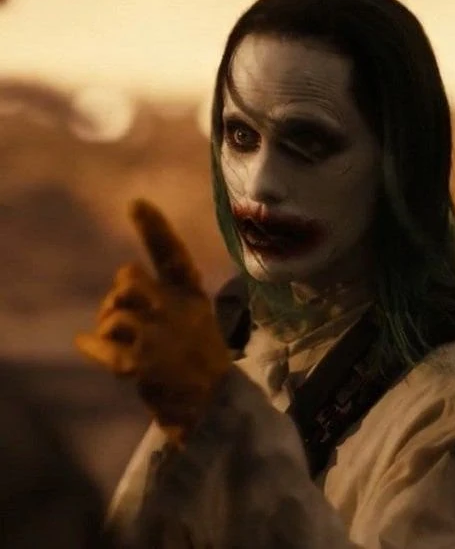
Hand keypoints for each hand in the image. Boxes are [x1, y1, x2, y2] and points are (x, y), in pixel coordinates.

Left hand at [75, 199, 231, 445]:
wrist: (211, 407)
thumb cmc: (197, 360)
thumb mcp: (192, 318)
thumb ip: (163, 296)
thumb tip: (124, 278)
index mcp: (191, 297)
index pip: (173, 255)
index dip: (155, 228)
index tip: (136, 203)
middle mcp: (177, 310)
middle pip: (128, 279)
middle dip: (118, 294)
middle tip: (120, 313)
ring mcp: (161, 336)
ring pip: (114, 312)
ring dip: (107, 327)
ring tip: (116, 342)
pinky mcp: (142, 363)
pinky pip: (102, 343)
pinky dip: (92, 345)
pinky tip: (87, 345)